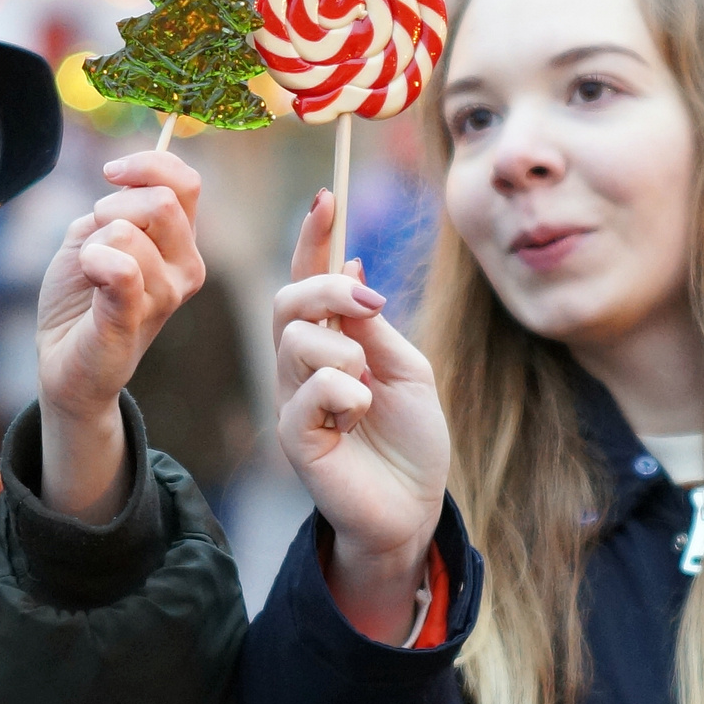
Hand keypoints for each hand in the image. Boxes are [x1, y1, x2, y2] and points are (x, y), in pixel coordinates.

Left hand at [34, 149, 205, 520]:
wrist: (62, 360)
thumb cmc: (81, 299)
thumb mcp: (96, 235)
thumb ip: (118, 204)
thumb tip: (129, 176)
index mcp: (180, 244)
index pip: (185, 182)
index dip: (147, 165)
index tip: (110, 173)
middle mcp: (186, 268)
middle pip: (161, 201)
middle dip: (112, 206)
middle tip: (94, 239)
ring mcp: (165, 296)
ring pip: (129, 231)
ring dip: (93, 242)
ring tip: (89, 274)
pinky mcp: (133, 319)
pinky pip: (124, 270)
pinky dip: (96, 260)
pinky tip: (89, 274)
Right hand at [276, 191, 449, 642]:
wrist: (414, 508)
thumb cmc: (411, 440)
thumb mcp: (405, 366)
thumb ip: (372, 324)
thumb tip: (355, 264)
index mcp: (330, 343)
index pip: (309, 280)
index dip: (314, 239)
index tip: (327, 195)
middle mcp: (300, 367)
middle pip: (288, 301)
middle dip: (328, 287)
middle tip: (372, 304)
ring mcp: (292, 401)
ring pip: (296, 342)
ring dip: (345, 354)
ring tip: (368, 388)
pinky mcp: (294, 438)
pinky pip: (306, 393)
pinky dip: (343, 393)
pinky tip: (359, 413)